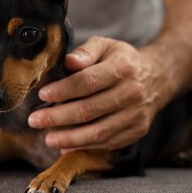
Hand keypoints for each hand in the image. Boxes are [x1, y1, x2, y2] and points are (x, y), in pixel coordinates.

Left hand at [28, 36, 168, 152]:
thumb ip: (85, 52)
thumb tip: (68, 61)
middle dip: (57, 117)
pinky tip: (65, 146)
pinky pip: (107, 143)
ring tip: (47, 139)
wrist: (157, 77)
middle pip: (89, 110)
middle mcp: (132, 93)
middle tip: (34, 120)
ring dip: (69, 138)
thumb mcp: (105, 46)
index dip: (62, 90)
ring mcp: (136, 115)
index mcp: (122, 68)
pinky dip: (85, 147)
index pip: (87, 82)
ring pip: (98, 132)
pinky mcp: (137, 131)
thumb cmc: (121, 60)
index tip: (42, 94)